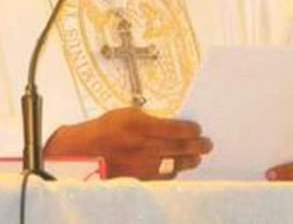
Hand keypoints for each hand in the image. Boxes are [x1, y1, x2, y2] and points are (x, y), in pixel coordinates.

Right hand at [44, 106, 212, 179]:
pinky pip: (163, 176)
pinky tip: (178, 168)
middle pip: (179, 147)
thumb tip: (170, 124)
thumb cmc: (105, 128)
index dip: (190, 130)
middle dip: (197, 146)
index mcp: (142, 126)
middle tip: (208, 144)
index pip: (175, 129)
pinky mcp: (140, 178)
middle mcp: (145, 146)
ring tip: (197, 157)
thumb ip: (149, 119)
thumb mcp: (127, 114)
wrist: (84, 152)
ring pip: (174, 163)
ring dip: (189, 160)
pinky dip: (174, 172)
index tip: (198, 129)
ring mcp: (143, 164)